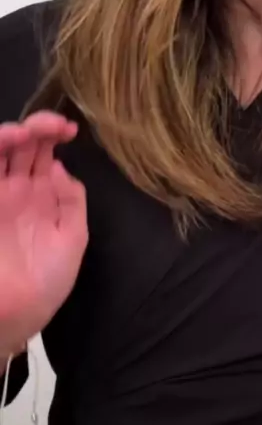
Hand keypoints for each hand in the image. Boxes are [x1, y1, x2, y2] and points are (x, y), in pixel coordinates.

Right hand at [0, 111, 87, 353]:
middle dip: (36, 127)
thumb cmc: (43, 285)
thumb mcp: (72, 239)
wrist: (12, 320)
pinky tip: (5, 145)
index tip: (70, 130)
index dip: (55, 134)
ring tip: (24, 134)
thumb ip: (71, 200)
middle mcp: (12, 189)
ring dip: (8, 135)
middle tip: (52, 126)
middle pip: (20, 144)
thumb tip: (60, 166)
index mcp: (37, 194)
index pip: (43, 151)